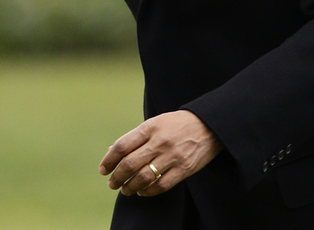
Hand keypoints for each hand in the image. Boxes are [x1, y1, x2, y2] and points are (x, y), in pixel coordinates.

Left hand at [100, 110, 222, 196]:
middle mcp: (161, 141)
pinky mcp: (184, 168)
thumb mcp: (156, 123)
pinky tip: (142, 191)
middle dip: (117, 177)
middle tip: (112, 183)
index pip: (122, 146)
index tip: (104, 170)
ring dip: (129, 187)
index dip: (109, 160)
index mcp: (151, 127)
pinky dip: (148, 191)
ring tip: (126, 190)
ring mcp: (173, 155)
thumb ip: (136, 137)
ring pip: (143, 177)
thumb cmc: (178, 124)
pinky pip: (161, 185)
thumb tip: (111, 152)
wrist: (210, 125)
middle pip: (130, 164)